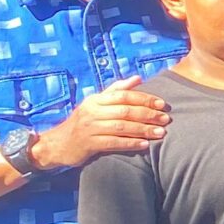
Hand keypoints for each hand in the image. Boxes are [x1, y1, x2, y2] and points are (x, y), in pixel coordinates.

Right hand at [30, 78, 168, 170]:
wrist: (58, 144)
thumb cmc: (84, 122)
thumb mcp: (96, 103)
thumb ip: (116, 91)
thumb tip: (138, 78)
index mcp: (96, 100)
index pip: (124, 95)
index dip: (145, 99)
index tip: (162, 104)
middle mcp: (92, 111)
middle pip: (125, 111)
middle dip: (148, 114)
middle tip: (165, 119)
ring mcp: (89, 128)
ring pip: (121, 127)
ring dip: (143, 130)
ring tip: (160, 133)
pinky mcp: (88, 144)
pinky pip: (113, 142)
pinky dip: (130, 143)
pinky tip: (144, 145)